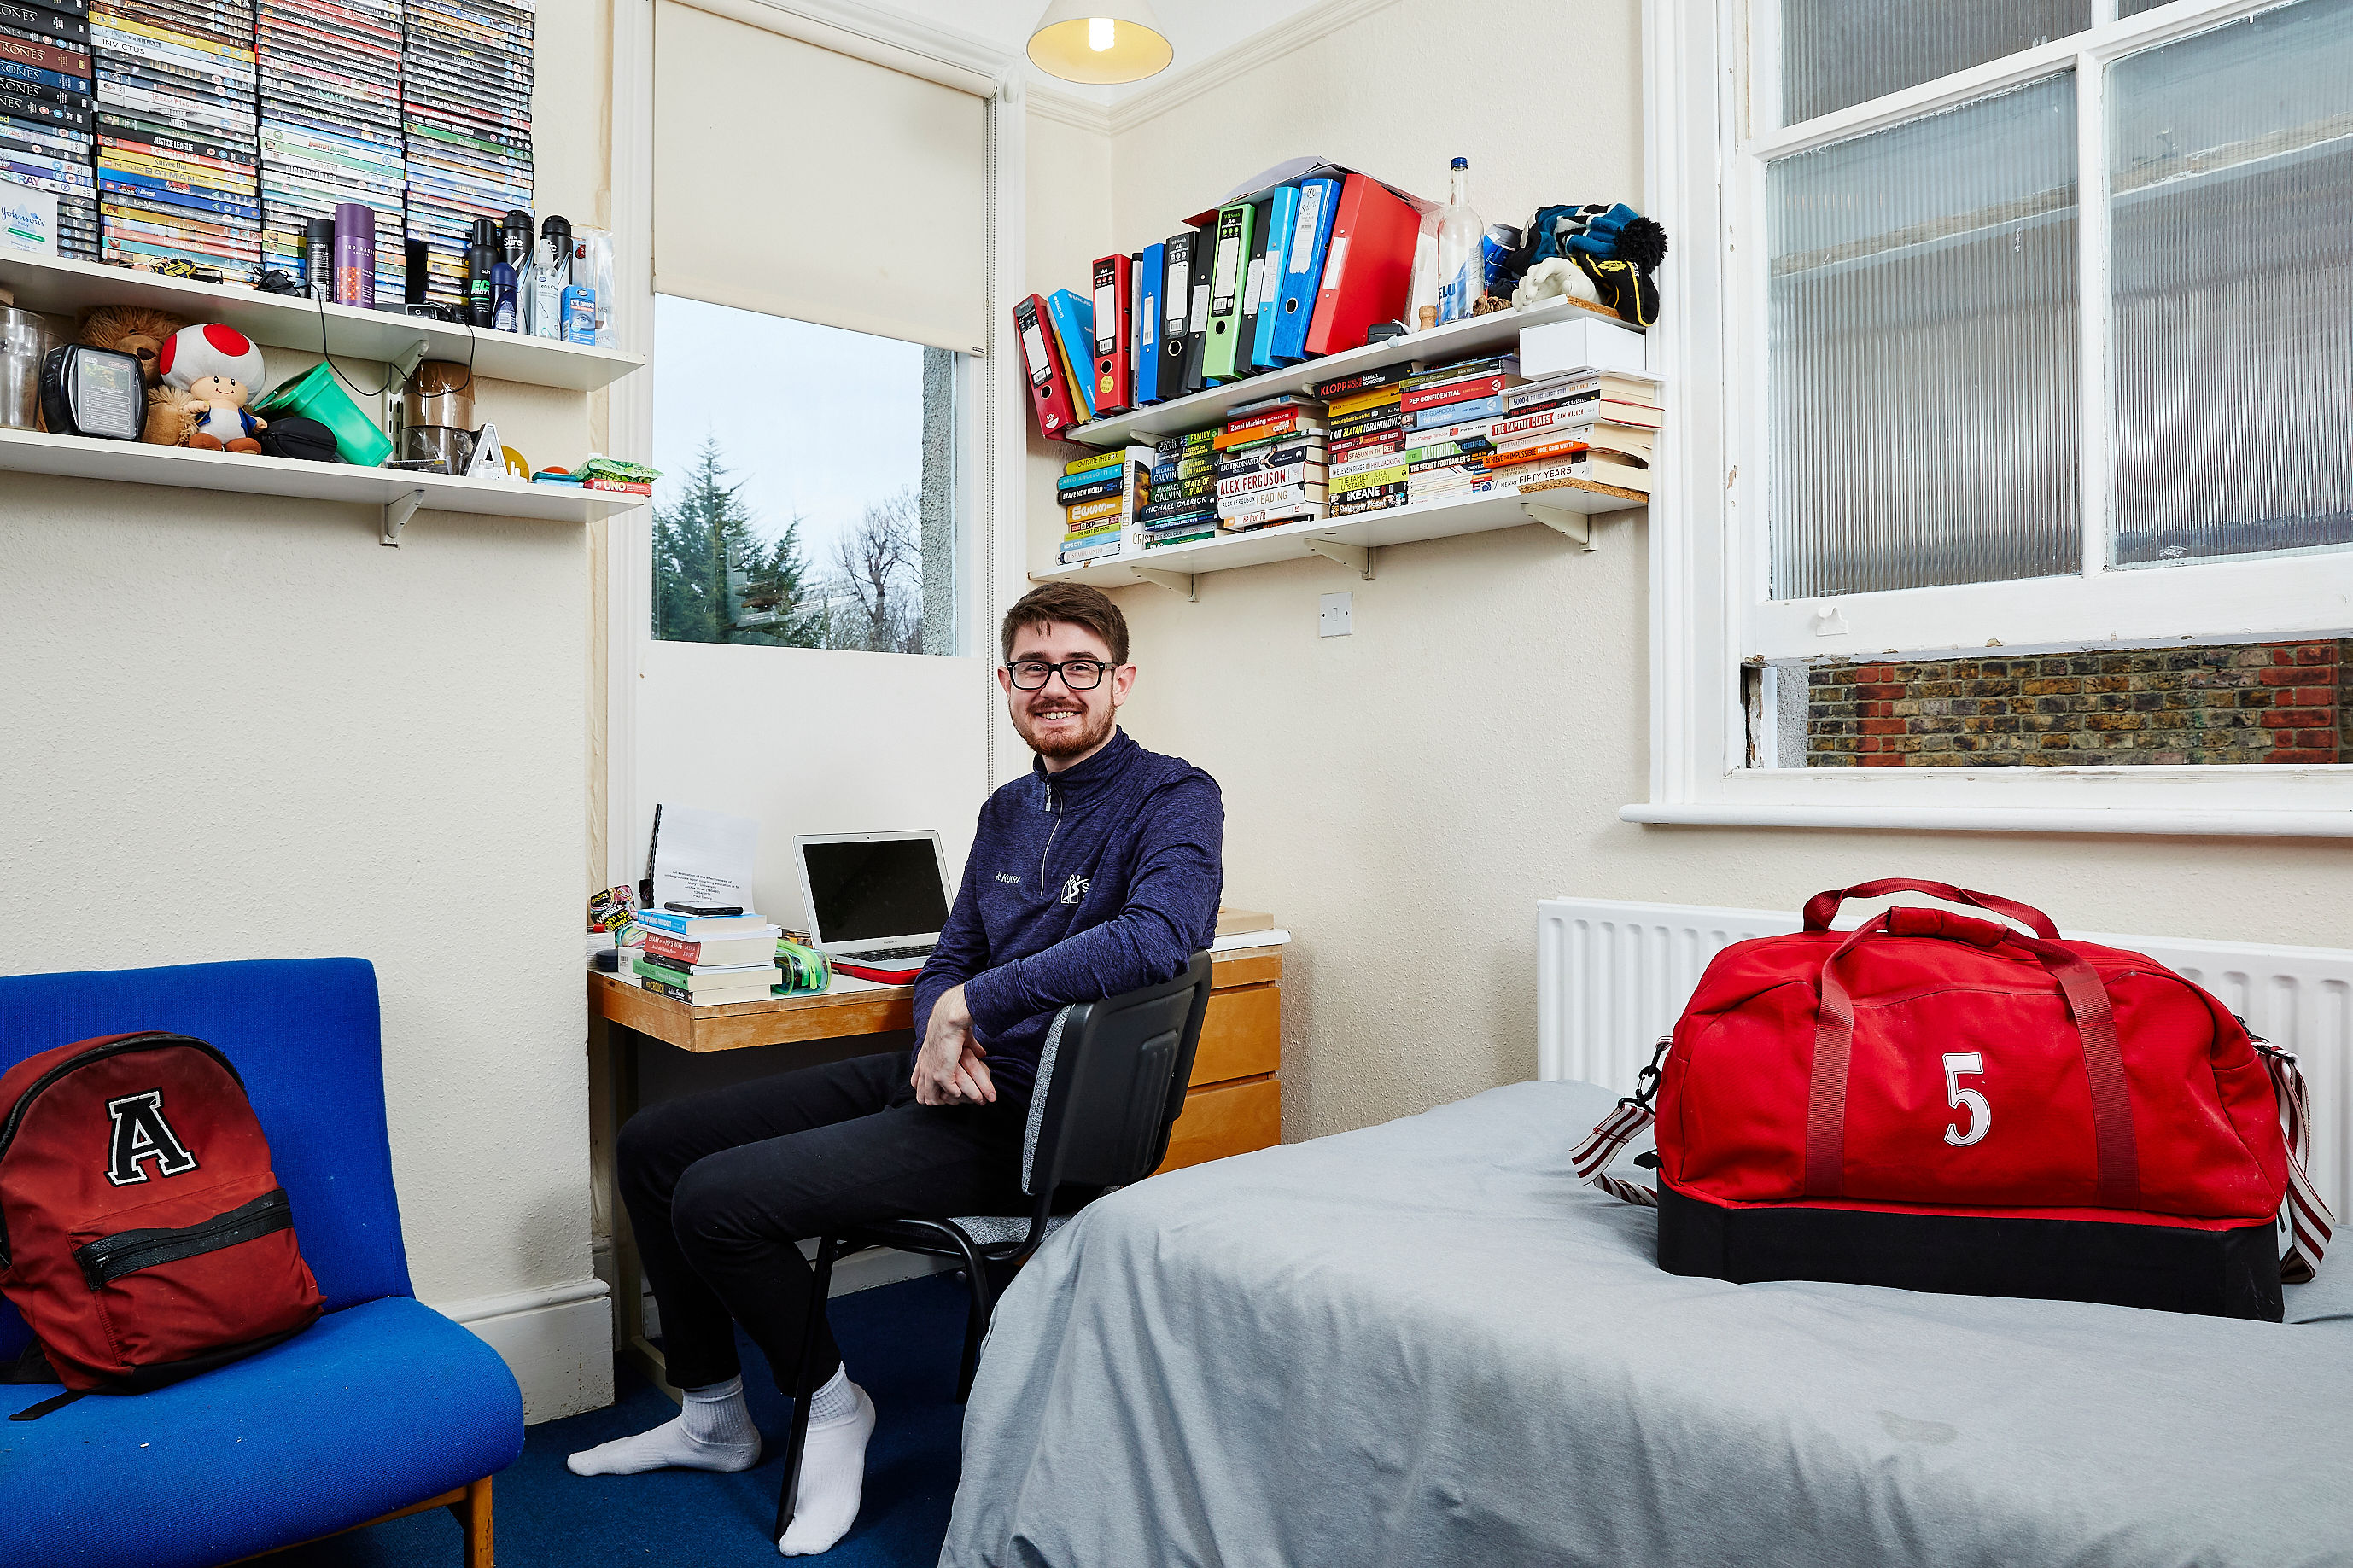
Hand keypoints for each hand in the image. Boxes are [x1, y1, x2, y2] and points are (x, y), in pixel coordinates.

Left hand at [913, 983, 994, 1105]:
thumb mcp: (958, 1039)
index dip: (927, 1089)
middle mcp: (924, 1068)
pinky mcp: (940, 1075)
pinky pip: (948, 1094)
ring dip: (947, 1101)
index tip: (942, 1090)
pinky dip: (957, 1095)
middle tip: (952, 1099)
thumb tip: (981, 1054)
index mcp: (924, 1058)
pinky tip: (965, 1090)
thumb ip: (969, 1048)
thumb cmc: (954, 1024)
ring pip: (931, 1100)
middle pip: (922, 1096)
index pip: (917, 1083)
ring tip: (960, 1097)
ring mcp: (930, 1073)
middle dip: (936, 1101)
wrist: (948, 1019)